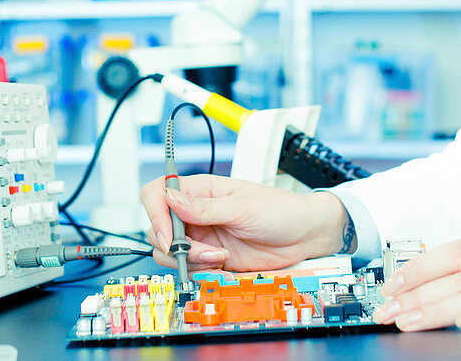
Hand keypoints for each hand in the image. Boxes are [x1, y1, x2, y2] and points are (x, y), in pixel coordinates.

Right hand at [140, 173, 349, 271]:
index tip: (169, 235)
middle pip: (159, 228)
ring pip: (170, 252)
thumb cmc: (280, 210)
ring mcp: (202, 236)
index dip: (155, 214)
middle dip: (175, 245)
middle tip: (201, 251)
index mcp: (201, 190)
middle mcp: (196, 212)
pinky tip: (223, 264)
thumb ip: (204, 207)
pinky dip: (201, 270)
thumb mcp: (242, 207)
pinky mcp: (211, 257)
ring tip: (219, 257)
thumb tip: (171, 198)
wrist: (304, 236)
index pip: (159, 194)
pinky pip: (190, 267)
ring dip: (190, 260)